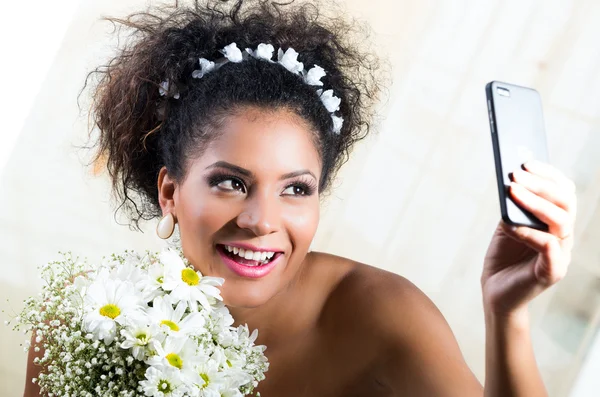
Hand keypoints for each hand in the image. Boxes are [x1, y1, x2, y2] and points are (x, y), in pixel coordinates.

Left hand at [481, 161, 576, 319]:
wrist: (495, 292)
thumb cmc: (503, 256)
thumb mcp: (507, 225)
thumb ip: (514, 206)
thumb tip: (512, 180)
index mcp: (556, 222)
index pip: (564, 192)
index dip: (548, 175)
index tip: (526, 162)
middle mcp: (563, 236)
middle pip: (566, 203)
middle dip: (541, 184)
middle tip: (517, 174)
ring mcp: (561, 254)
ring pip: (561, 221)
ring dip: (536, 203)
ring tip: (512, 191)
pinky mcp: (552, 272)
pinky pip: (549, 247)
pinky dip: (530, 233)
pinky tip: (511, 225)